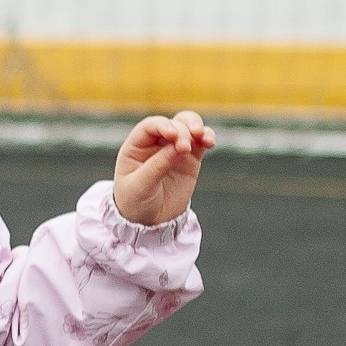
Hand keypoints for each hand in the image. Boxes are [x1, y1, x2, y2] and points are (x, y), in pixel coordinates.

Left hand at [113, 111, 213, 226]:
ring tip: (204, 138)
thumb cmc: (135, 201)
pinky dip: (207, 137)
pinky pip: (200, 142)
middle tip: (185, 147)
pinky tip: (210, 142)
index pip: (150, 126)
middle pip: (173, 123)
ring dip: (198, 126)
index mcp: (136, 145)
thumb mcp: (141, 186)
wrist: (148, 221)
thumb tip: (179, 147)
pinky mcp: (190, 159)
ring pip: (188, 126)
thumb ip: (158, 165)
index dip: (163, 125)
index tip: (173, 136)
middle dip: (182, 130)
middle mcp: (156, 142)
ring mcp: (174, 149)